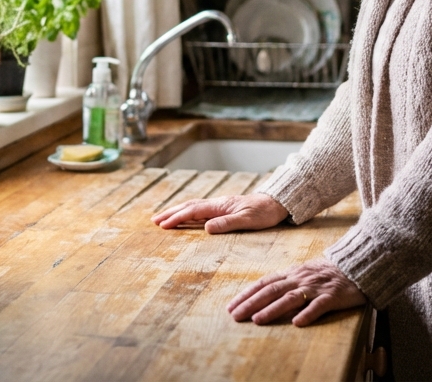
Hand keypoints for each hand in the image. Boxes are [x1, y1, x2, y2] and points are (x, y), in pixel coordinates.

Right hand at [151, 193, 287, 233]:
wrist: (277, 203)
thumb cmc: (264, 213)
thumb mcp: (248, 220)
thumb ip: (228, 224)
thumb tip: (206, 228)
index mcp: (220, 205)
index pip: (193, 211)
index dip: (177, 217)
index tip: (162, 224)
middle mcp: (217, 203)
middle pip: (189, 206)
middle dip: (171, 213)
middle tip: (154, 220)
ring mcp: (220, 205)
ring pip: (194, 207)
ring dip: (178, 212)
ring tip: (164, 218)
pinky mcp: (224, 209)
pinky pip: (201, 210)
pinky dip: (189, 213)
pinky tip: (186, 218)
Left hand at [228, 258, 365, 326]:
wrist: (356, 264)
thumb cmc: (326, 272)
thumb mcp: (302, 273)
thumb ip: (285, 283)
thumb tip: (262, 296)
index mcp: (291, 273)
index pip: (264, 283)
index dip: (247, 294)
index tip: (231, 306)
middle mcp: (300, 278)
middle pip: (272, 290)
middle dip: (252, 303)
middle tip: (235, 316)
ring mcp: (316, 287)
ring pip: (291, 297)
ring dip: (273, 309)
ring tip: (257, 319)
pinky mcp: (332, 296)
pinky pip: (319, 305)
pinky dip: (308, 313)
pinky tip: (297, 322)